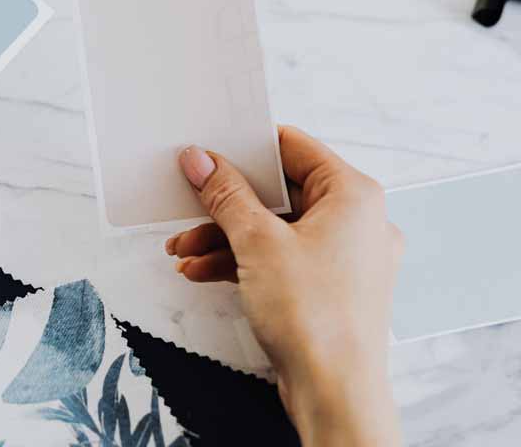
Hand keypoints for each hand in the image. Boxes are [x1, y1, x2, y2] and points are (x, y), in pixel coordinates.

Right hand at [165, 126, 402, 446]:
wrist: (335, 393)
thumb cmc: (317, 319)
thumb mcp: (256, 242)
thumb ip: (226, 195)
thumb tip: (202, 161)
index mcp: (354, 196)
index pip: (294, 148)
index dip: (247, 150)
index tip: (209, 154)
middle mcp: (357, 221)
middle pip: (280, 193)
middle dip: (225, 205)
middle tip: (188, 205)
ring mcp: (345, 257)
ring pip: (275, 229)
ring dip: (225, 237)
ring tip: (184, 251)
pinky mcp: (329, 286)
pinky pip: (281, 258)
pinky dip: (243, 261)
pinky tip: (203, 271)